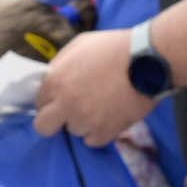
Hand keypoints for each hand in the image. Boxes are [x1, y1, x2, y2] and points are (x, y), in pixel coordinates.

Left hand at [30, 30, 151, 144]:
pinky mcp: (104, 132)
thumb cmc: (114, 47)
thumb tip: (54, 76)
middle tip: (69, 113)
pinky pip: (93, 141)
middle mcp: (65, 104)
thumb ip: (61, 64)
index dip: (50, 100)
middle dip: (53, 121)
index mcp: (56, 81)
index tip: (62, 98)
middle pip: (44, 127)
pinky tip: (109, 117)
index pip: (39, 101)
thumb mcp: (80, 45)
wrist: (147, 60)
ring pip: (73, 131)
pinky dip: (99, 131)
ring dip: (83, 122)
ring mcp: (84, 120)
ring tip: (100, 107)